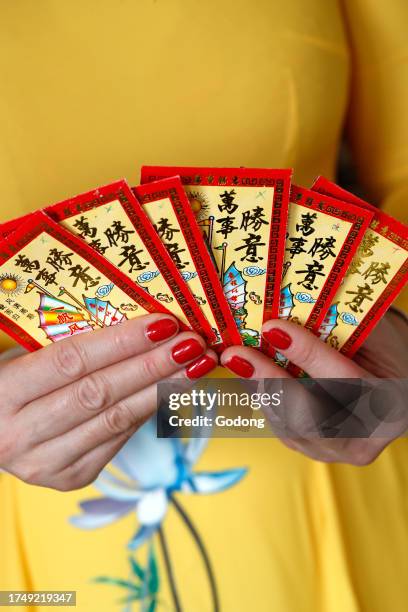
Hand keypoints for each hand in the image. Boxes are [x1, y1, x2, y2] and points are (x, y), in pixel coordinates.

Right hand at [0, 314, 216, 489]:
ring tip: (195, 366)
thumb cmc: (13, 384)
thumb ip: (68, 346)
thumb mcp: (24, 358)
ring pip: (116, 420)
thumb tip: (142, 327)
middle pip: (100, 393)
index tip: (164, 323)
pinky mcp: (69, 478)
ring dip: (162, 389)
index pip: (72, 361)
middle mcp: (19, 434)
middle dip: (153, 365)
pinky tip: (172, 390)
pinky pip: (118, 438)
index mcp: (1, 393)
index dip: (122, 342)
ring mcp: (45, 463)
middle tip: (193, 344)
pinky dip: (147, 410)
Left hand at [220, 312, 407, 464]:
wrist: (392, 387)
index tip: (272, 328)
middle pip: (308, 415)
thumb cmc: (383, 353)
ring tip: (233, 359)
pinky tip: (245, 373)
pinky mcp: (311, 448)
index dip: (306, 354)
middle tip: (235, 354)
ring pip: (287, 423)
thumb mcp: (373, 335)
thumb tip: (289, 306)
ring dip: (256, 388)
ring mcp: (337, 450)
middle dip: (268, 380)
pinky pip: (280, 425)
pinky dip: (260, 397)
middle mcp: (365, 437)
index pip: (344, 380)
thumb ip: (339, 327)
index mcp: (391, 403)